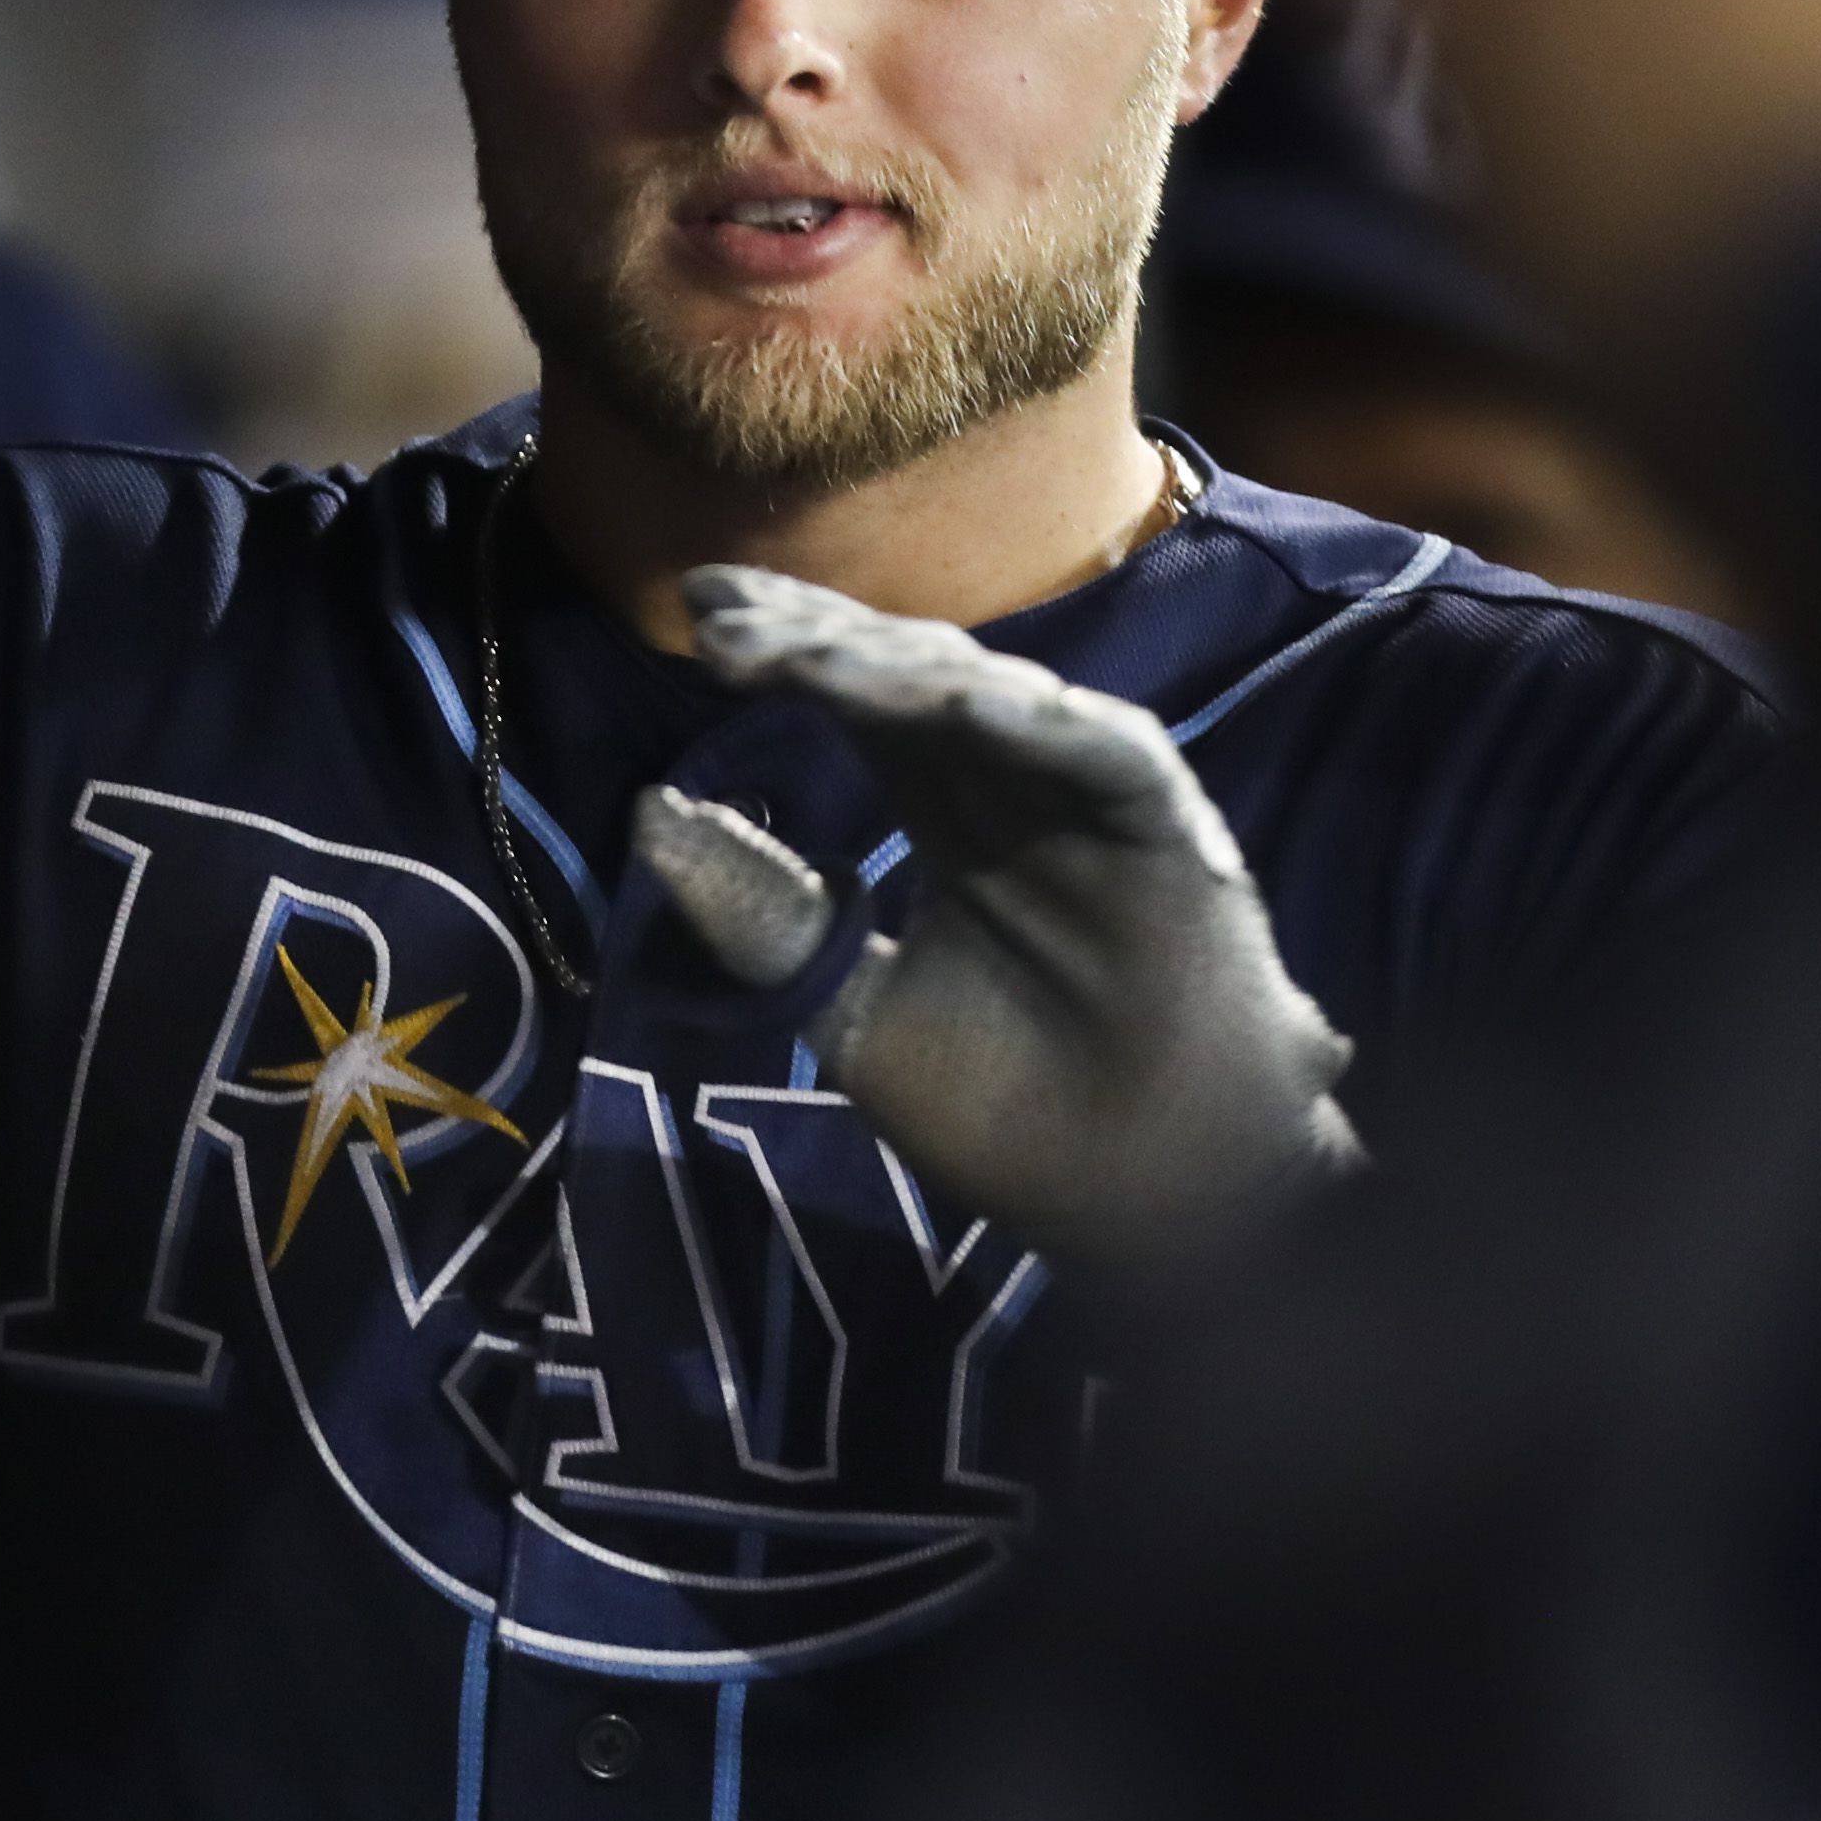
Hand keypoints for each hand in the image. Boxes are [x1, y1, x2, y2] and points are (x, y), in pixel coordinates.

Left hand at [635, 564, 1360, 1268]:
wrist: (1136, 1203)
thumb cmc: (1010, 1114)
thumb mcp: (850, 1010)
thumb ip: (762, 916)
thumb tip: (649, 811)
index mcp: (947, 813)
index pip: (859, 704)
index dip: (787, 650)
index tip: (696, 616)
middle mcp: (1015, 786)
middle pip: (910, 679)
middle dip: (818, 639)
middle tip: (724, 619)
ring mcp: (1092, 803)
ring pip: (995, 698)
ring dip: (903, 674)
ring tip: (809, 657)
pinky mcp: (1171, 838)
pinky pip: (1110, 759)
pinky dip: (1045, 727)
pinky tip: (964, 707)